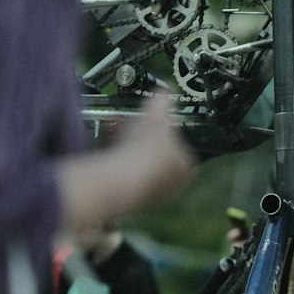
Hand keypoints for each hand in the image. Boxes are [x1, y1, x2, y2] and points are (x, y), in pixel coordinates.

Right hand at [58, 91, 194, 234]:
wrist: (122, 179)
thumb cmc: (146, 146)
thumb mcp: (156, 113)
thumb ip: (162, 101)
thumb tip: (164, 91)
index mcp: (187, 167)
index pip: (180, 147)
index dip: (163, 133)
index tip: (149, 123)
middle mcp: (174, 187)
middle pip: (158, 157)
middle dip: (142, 140)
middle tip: (129, 126)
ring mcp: (153, 197)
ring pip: (140, 167)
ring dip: (128, 150)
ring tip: (115, 133)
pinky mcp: (131, 202)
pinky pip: (125, 176)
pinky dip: (117, 163)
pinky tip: (107, 150)